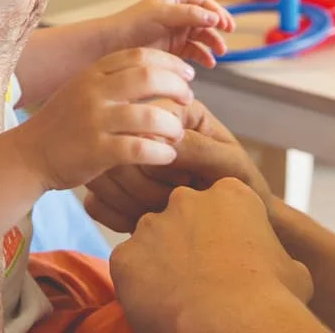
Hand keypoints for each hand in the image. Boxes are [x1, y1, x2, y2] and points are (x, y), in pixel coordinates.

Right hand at [11, 48, 194, 190]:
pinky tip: (167, 156)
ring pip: (148, 115)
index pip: (140, 55)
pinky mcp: (95, 151)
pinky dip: (160, 152)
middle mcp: (93, 92)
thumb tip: (155, 73)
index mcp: (92, 73)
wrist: (28, 155)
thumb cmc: (63, 124)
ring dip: (172, 125)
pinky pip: (139, 148)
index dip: (170, 63)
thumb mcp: (83, 90)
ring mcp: (94, 121)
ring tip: (178, 133)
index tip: (187, 74)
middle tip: (188, 100)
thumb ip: (112, 80)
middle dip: (177, 87)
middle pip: (148, 77)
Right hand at [84, 100, 272, 231]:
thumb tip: (158, 142)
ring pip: (103, 176)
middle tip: (175, 201)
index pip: (144, 120)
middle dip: (145, 185)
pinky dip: (116, 217)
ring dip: (131, 202)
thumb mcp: (227, 163)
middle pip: (118, 150)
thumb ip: (197, 148)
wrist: (235, 224)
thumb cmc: (239, 185)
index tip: (186, 179)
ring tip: (161, 212)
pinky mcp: (111, 185)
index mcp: (175, 110)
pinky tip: (140, 223)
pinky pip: (94, 201)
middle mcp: (144, 127)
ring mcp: (122, 157)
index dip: (161, 156)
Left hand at [102, 0, 233, 65]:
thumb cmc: (133, 23)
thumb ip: (188, 14)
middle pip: (206, 20)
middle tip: (225, 38)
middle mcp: (177, 15)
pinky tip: (208, 63)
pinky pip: (194, 51)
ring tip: (218, 53)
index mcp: (174, 0)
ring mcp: (176, 32)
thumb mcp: (162, 14)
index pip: (202, 3)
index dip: (216, 11)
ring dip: (212, 43)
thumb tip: (214, 16)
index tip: (226, 24)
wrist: (113, 45)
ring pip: (202, 37)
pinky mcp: (173, 49)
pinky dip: (203, 56)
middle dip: (217, 29)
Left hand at [110, 180, 314, 332]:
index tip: (230, 258)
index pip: (221, 204)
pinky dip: (140, 286)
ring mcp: (151, 225)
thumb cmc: (272, 298)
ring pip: (152, 241)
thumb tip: (281, 269)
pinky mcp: (125, 255)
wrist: (234, 323)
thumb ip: (274, 255)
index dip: (225, 233)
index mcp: (230, 194)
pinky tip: (161, 305)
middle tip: (202, 278)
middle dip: (188, 243)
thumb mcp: (292, 270)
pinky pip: (129, 268)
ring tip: (181, 295)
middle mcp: (185, 200)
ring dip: (163, 263)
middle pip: (182, 217)